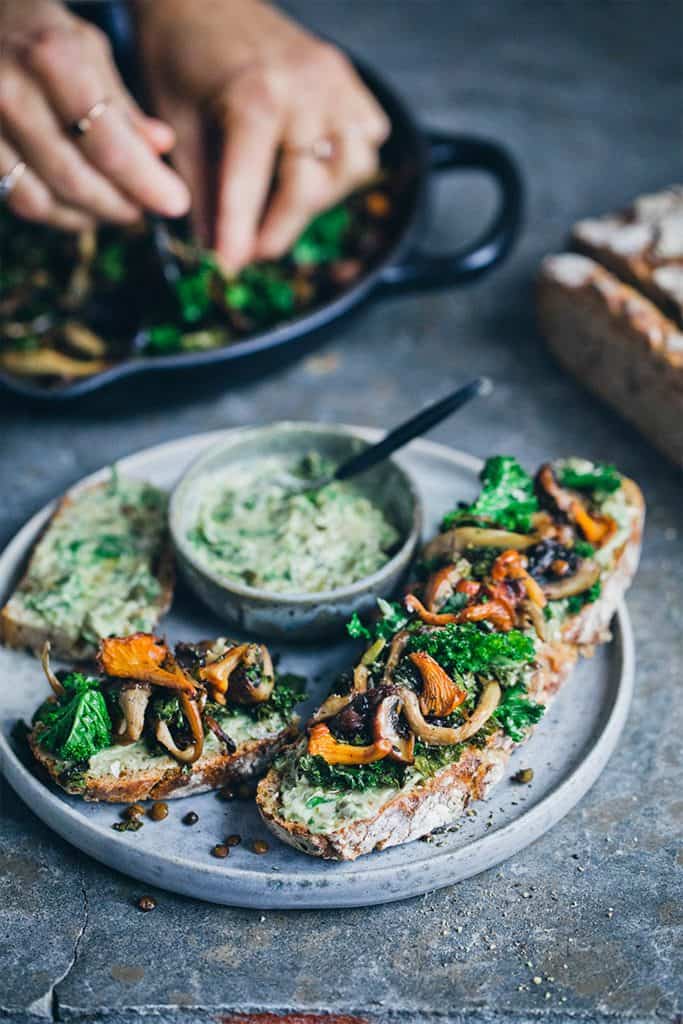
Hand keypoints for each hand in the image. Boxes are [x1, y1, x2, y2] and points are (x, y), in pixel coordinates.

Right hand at [0, 0, 189, 229]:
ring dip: (92, 215)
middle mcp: (12, 94)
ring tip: (118, 207)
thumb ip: (124, 105)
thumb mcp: (89, 51)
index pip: (110, 146)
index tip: (176, 203)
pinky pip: (23, 200)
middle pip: (78, 181)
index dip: (147, 183)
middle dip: (121, 205)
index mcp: (52, 60)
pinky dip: (60, 214)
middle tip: (145, 210)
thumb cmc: (42, 36)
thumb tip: (163, 147)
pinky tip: (82, 207)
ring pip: (48, 199)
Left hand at [137, 0, 389, 271]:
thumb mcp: (176, 126)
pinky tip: (310, 171)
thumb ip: (199, 190)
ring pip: (352, 168)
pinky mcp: (351, 82)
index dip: (240, 232)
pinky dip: (345, 166)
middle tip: (252, 250)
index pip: (251, 181)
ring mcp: (336, 82)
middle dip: (279, 228)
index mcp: (254, 93)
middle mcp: (306, 86)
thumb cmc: (182, 57)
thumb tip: (213, 250)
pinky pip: (369, 140)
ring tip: (281, 209)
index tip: (230, 267)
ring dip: (318, 200)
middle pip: (308, 185)